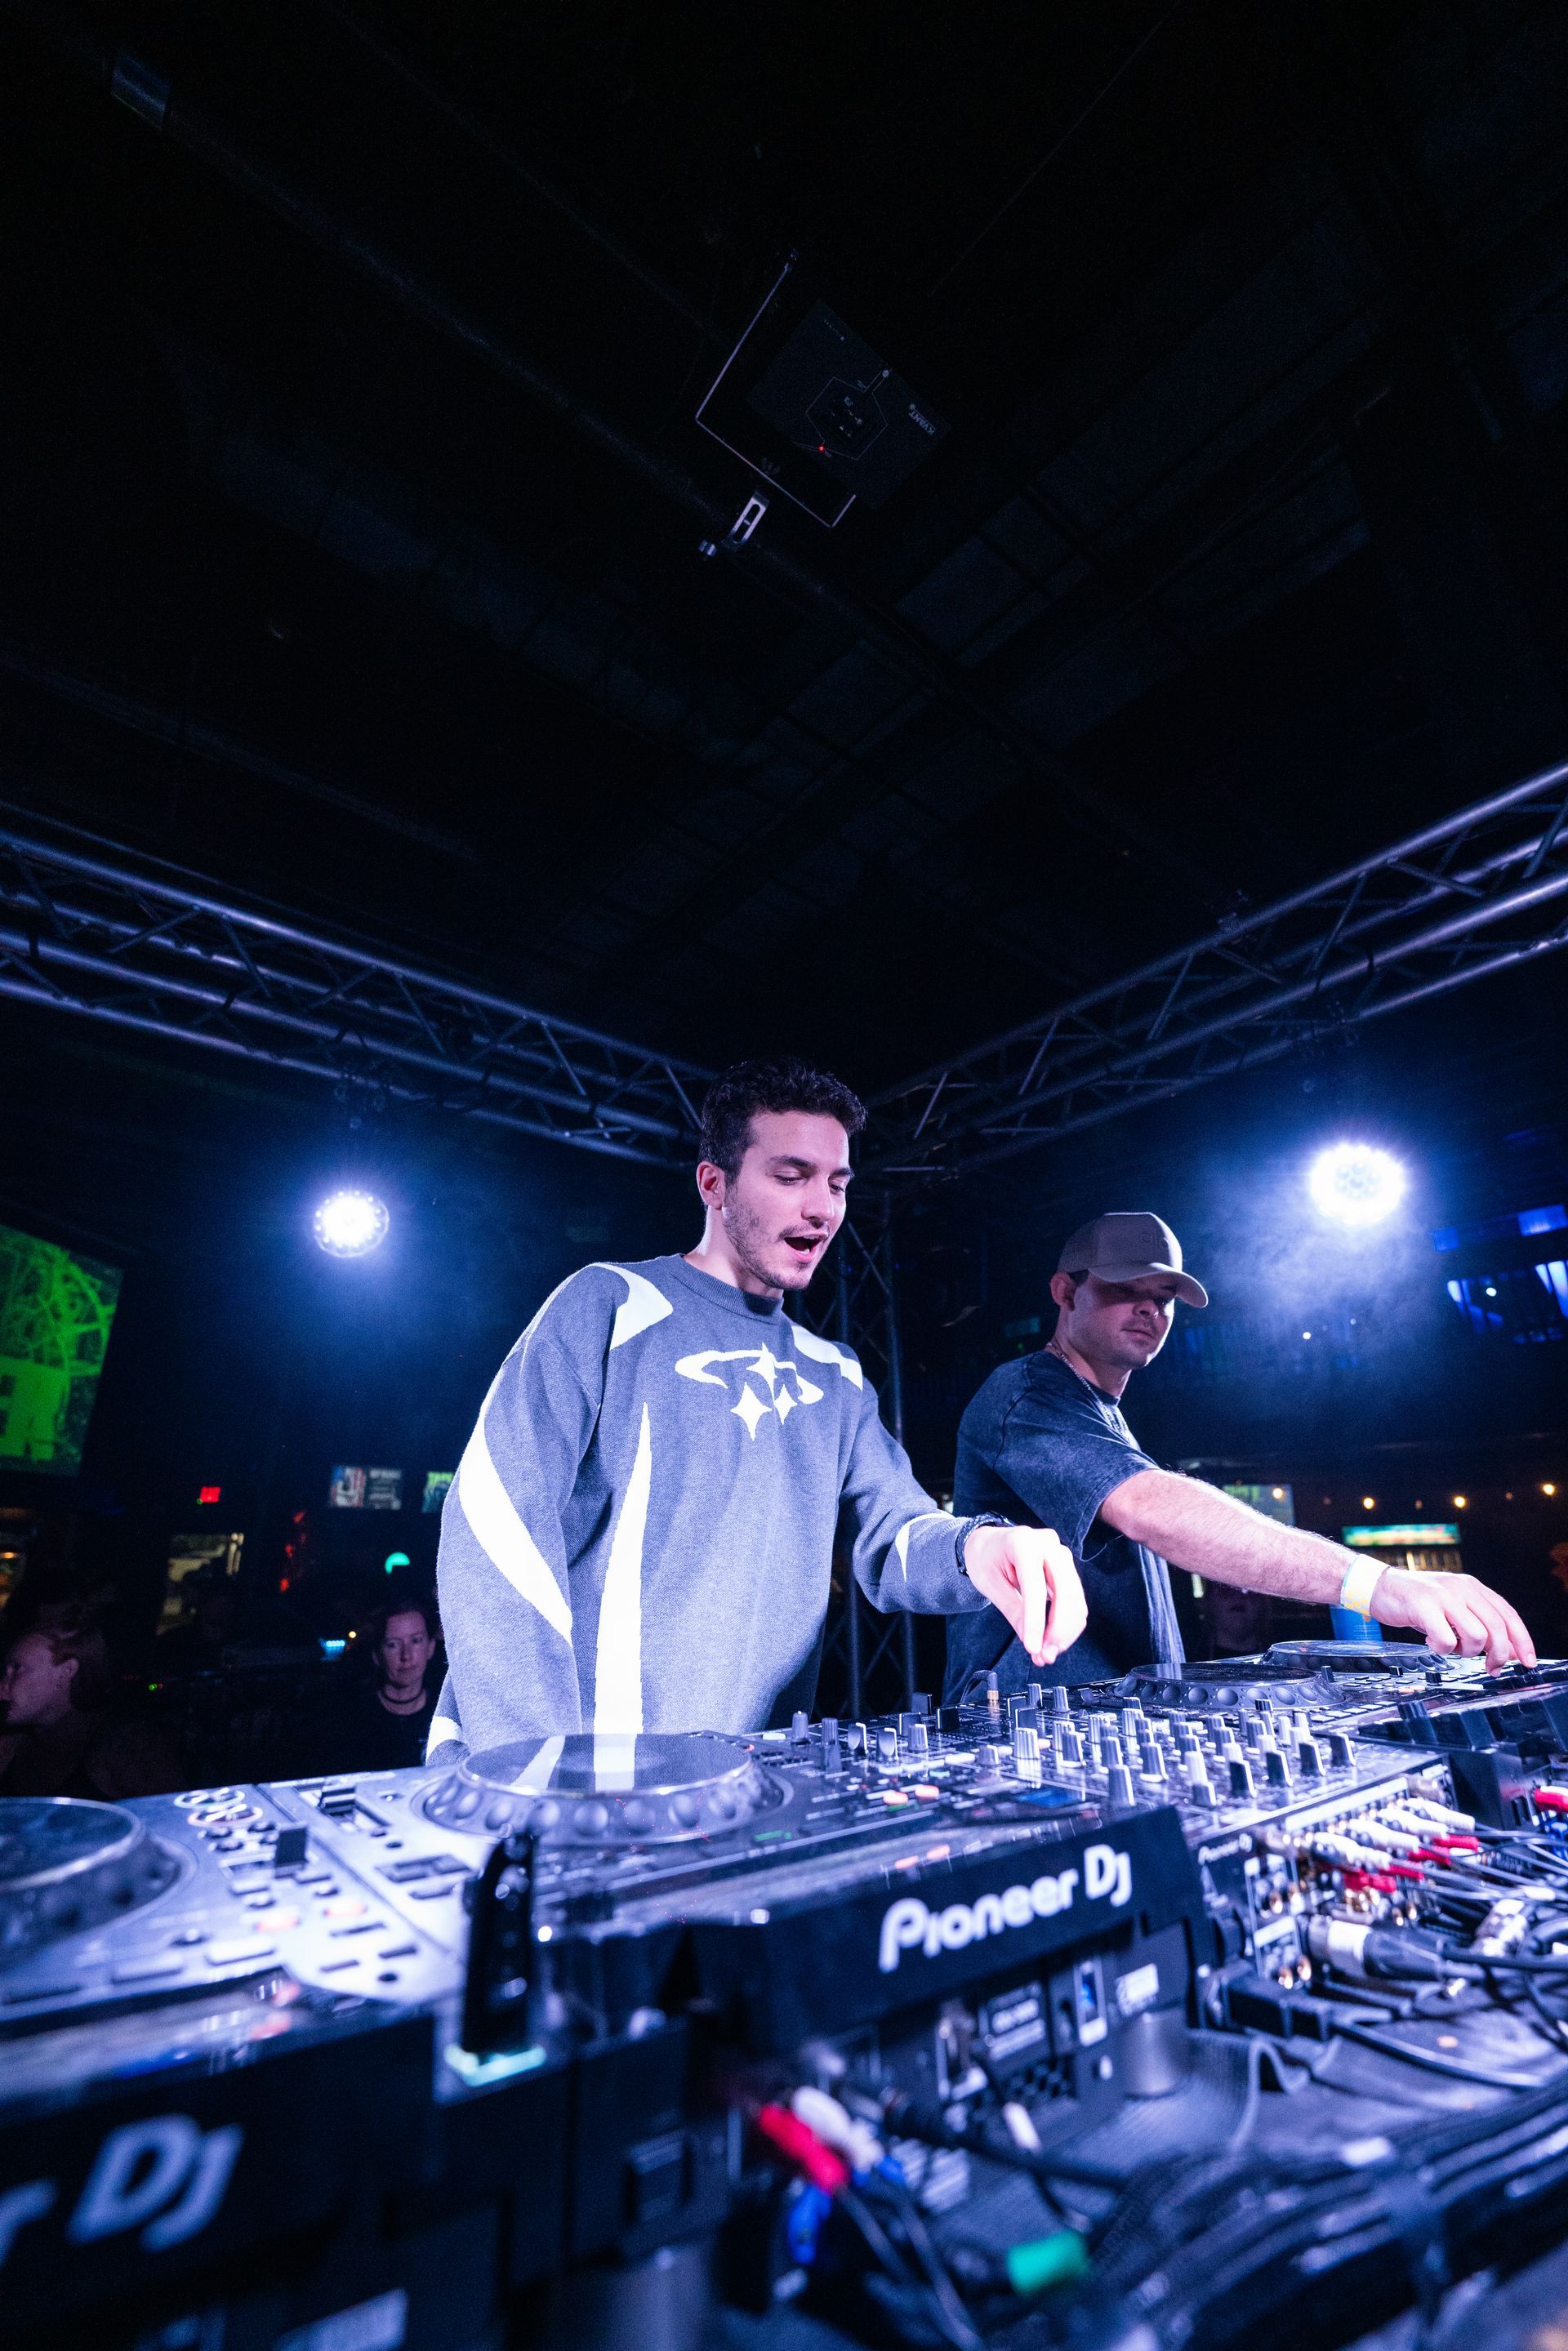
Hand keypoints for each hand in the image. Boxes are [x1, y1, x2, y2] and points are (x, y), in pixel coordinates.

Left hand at [963, 1525, 1086, 1667]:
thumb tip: (1031, 1641)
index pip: (1035, 1587)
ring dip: (1065, 1632)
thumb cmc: (986, 1558)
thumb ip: (1012, 1610)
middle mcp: (1049, 1545)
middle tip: (1044, 1656)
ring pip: (1076, 1601)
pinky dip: (1067, 1626)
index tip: (1034, 1648)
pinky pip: (1075, 1602)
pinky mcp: (1068, 1570)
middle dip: (1058, 1630)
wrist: (990, 1543)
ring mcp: (1062, 1555)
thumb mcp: (989, 1583)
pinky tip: (1053, 1640)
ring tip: (1047, 1653)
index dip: (1036, 1621)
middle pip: (1066, 1593)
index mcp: (1023, 1543)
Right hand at [1370, 1567, 1535, 1671]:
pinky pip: (1446, 1640)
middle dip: (1499, 1655)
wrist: (1377, 1587)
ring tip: (1452, 1648)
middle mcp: (1461, 1588)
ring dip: (1466, 1652)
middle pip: (1497, 1627)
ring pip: (1476, 1636)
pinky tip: (1432, 1643)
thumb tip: (1508, 1652)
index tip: (1528, 1662)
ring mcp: (1443, 1596)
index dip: (1523, 1640)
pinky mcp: (1424, 1606)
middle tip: (1491, 1668)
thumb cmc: (1415, 1602)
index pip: (1508, 1614)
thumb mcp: (1452, 1607)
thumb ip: (1478, 1624)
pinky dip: (1442, 1649)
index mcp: (1472, 1587)